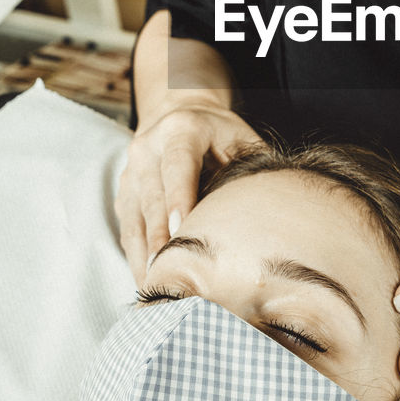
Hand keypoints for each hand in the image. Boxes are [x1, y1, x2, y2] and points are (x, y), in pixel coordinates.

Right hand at [115, 101, 261, 285]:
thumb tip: (276, 208)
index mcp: (181, 131)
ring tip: (157, 286)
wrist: (177, 114)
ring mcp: (130, 172)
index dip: (178, 198)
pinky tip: (148, 279)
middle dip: (160, 237)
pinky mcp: (123, 193)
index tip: (180, 229)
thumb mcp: (239, 137)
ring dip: (146, 255)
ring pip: (136, 218)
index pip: (177, 166)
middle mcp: (148, 149)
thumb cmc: (218, 133)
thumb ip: (251, 167)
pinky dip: (137, 256)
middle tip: (170, 273)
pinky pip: (128, 229)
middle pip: (153, 198)